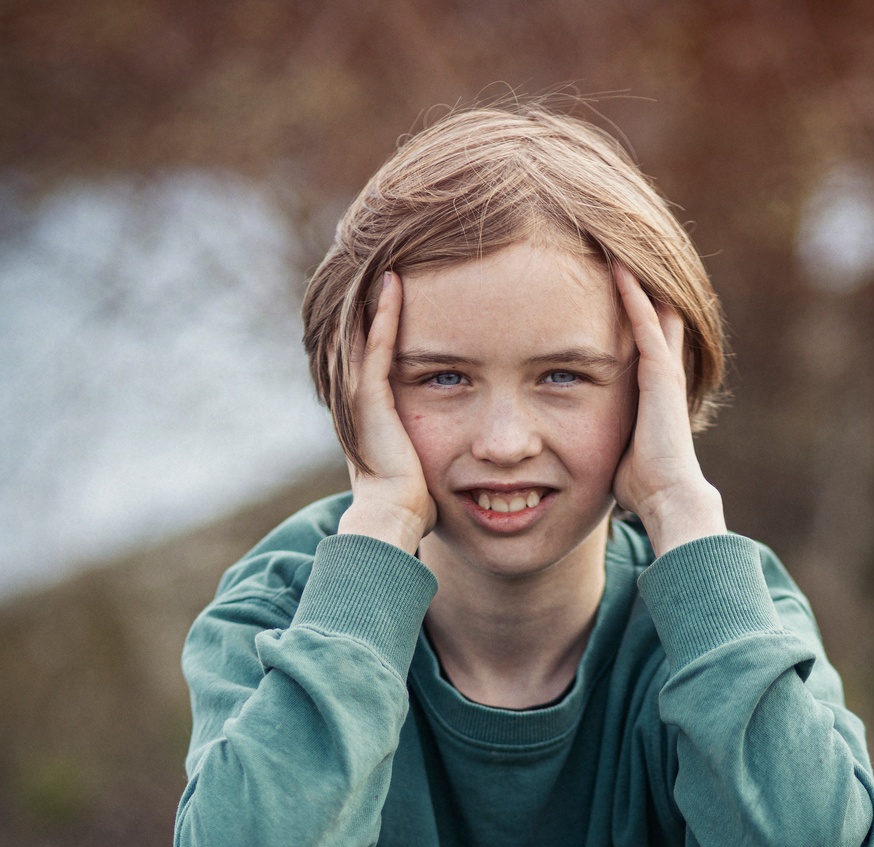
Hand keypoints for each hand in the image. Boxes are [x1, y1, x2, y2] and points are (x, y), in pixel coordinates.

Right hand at [336, 272, 436, 552]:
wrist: (394, 522)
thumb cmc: (418, 506)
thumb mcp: (432, 466)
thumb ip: (440, 448)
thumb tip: (476, 452)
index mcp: (375, 413)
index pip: (379, 358)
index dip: (385, 326)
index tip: (401, 295)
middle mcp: (362, 402)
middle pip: (364, 338)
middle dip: (374, 303)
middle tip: (388, 263)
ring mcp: (362, 400)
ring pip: (364, 336)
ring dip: (377, 300)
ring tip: (389, 261)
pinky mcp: (368, 402)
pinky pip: (376, 348)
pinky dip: (382, 317)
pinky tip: (393, 285)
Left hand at [612, 263, 725, 556]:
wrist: (667, 497)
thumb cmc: (641, 486)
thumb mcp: (616, 450)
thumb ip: (604, 437)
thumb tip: (574, 453)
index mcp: (654, 390)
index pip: (644, 340)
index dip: (634, 311)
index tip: (614, 282)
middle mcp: (663, 374)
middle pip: (656, 315)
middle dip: (640, 284)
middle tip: (621, 247)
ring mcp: (665, 371)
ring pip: (653, 310)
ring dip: (635, 278)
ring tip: (616, 244)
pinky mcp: (660, 374)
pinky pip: (645, 324)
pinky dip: (633, 295)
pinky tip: (619, 268)